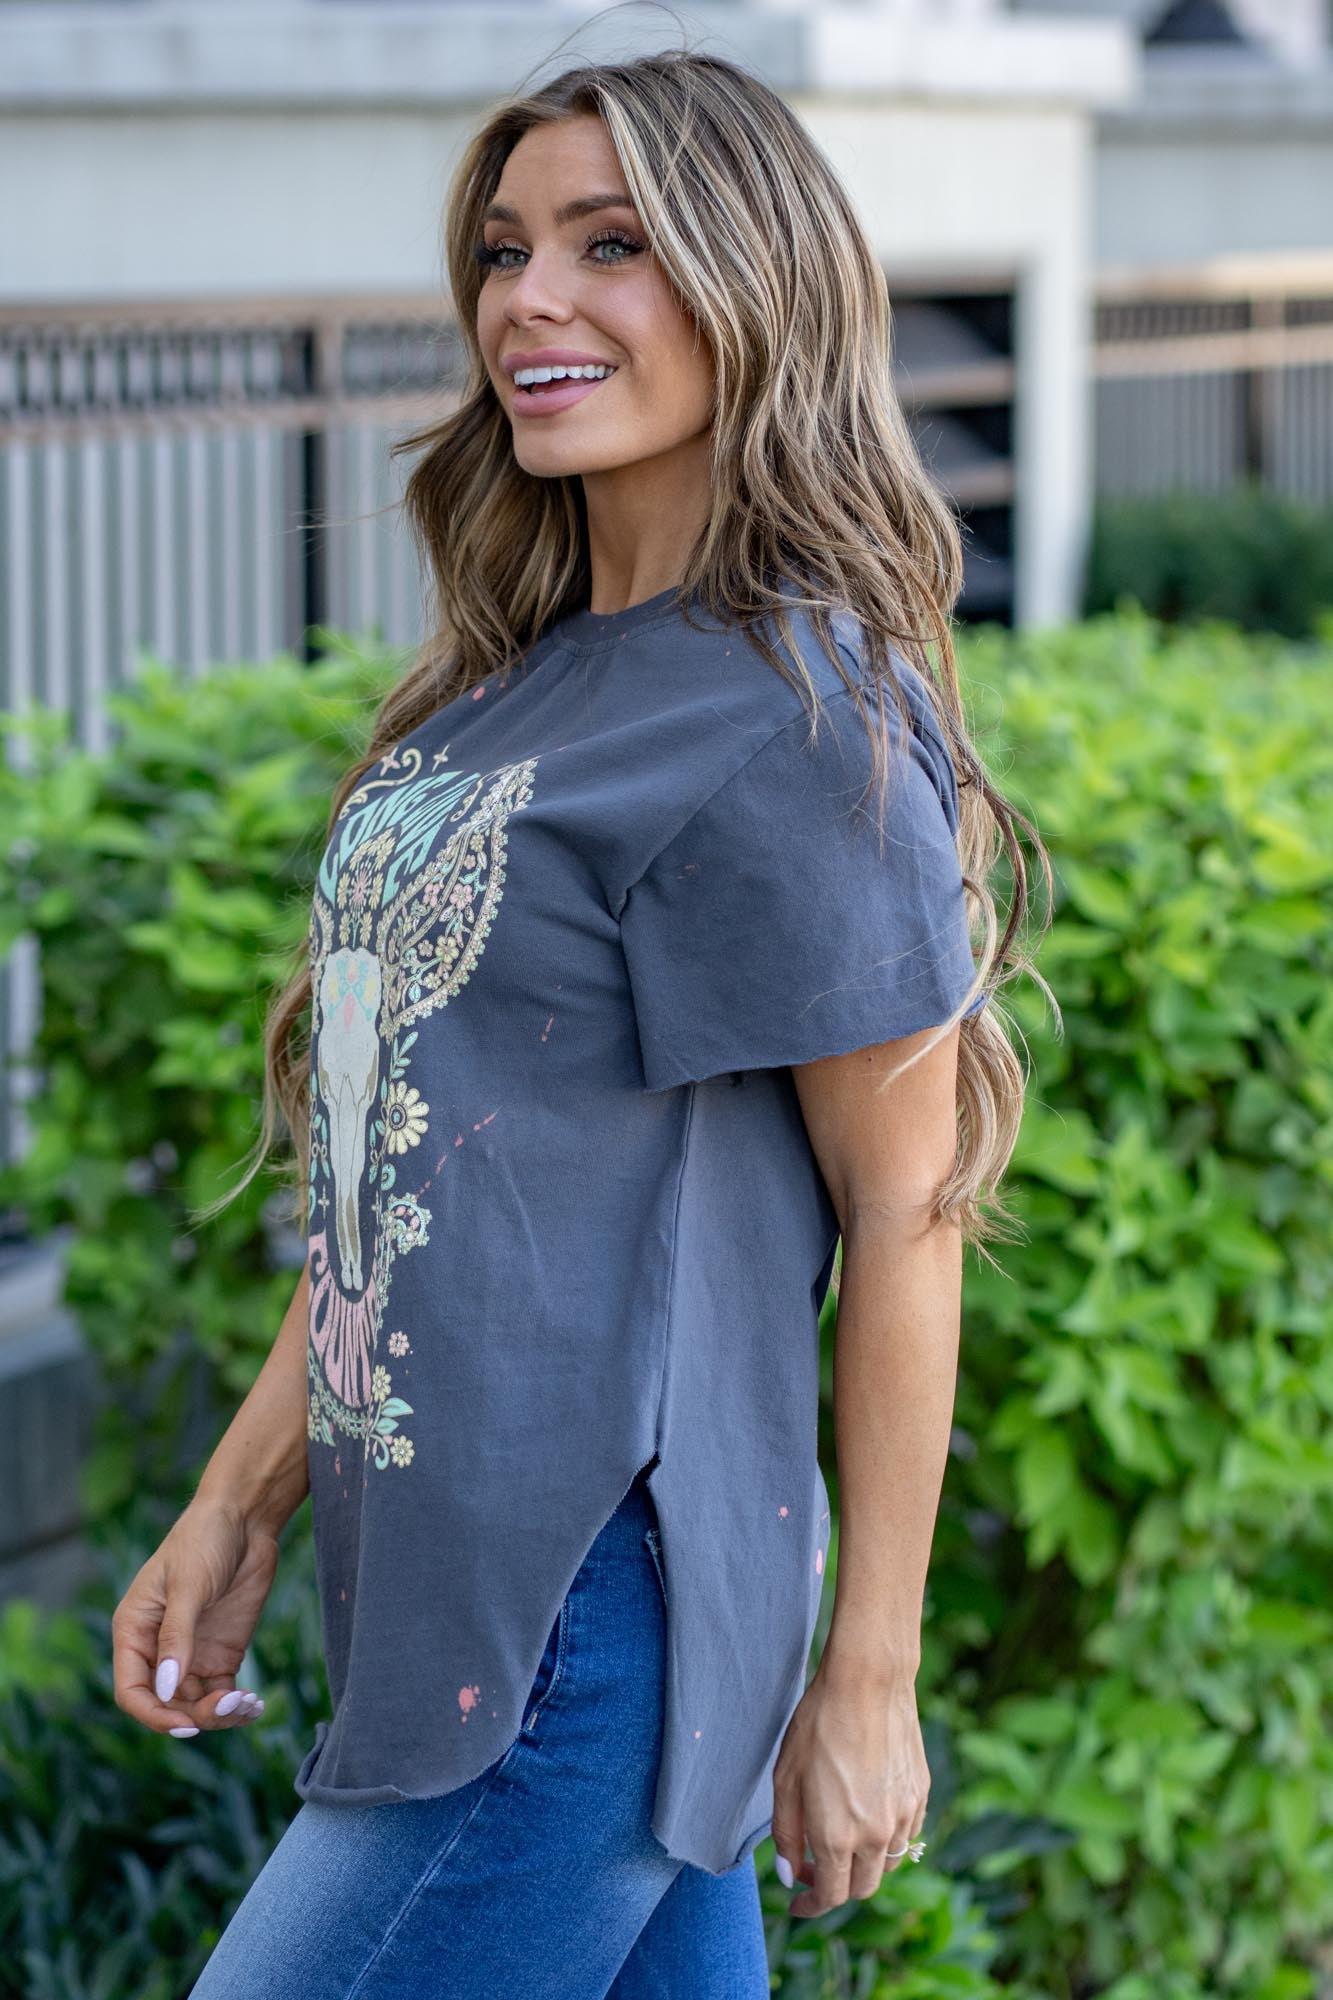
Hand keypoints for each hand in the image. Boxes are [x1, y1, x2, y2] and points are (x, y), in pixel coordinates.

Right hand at [112, 1497, 280, 1737]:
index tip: (185, 1723)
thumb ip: (176, 1637)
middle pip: (165, 1704)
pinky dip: (236, 1706)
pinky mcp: (221, 1653)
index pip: (131, 1690)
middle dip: (193, 1715)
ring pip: (196, 1705)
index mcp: (134, 1632)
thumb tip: (164, 1688)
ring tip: (248, 1705)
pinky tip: (255, 1705)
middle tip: (228, 1706)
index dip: (152, 1714)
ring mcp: (191, 1654)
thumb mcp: (188, 1586)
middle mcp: (159, 1650)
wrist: (245, 1518)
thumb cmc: (203, 1540)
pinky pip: (222, 1694)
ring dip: (219, 1715)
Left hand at [770, 1658, 928, 1916]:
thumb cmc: (819, 1724)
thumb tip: (790, 1874)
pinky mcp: (920, 1795)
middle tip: (814, 1866)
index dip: (811, 1906)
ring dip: (863, 1864)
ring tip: (841, 1837)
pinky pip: (905, 1833)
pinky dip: (887, 1838)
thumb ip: (786, 1833)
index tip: (798, 1903)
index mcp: (838, 1837)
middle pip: (861, 1888)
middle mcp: (876, 1836)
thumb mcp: (786, 1779)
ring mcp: (903, 1816)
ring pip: (887, 1864)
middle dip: (836, 1887)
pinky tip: (868, 1812)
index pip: (830, 1896)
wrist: (868, 1682)